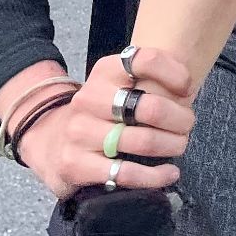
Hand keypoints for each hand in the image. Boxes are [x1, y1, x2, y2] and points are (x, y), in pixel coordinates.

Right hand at [16, 48, 195, 199]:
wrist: (49, 141)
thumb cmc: (100, 114)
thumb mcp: (118, 85)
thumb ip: (151, 79)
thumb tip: (185, 91)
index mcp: (104, 72)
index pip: (147, 60)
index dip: (176, 74)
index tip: (187, 90)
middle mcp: (89, 98)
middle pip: (151, 107)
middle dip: (180, 120)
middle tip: (187, 126)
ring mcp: (79, 132)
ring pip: (142, 141)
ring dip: (171, 146)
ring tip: (179, 146)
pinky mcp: (74, 164)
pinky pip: (125, 172)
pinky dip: (154, 176)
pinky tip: (167, 173)